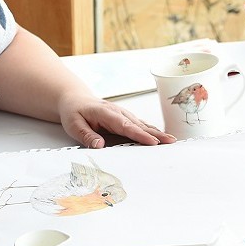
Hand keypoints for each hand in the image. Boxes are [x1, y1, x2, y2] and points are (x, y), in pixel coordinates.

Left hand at [57, 94, 176, 147]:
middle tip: (171, 142)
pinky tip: (161, 137)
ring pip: (142, 124)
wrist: (75, 100)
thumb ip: (86, 135)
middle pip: (138, 124)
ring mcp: (122, 115)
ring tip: (171, 141)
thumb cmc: (74, 112)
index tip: (152, 142)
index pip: (125, 126)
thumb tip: (99, 145)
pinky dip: (151, 131)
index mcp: (106, 113)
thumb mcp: (73, 125)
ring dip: (157, 132)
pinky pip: (139, 125)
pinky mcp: (124, 119)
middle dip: (155, 133)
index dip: (139, 134)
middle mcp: (117, 112)